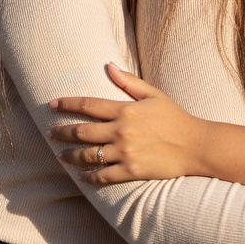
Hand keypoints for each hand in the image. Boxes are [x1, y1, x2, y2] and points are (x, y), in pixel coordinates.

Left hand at [49, 65, 204, 182]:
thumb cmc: (176, 117)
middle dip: (62, 132)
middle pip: (82, 131)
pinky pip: (103, 176)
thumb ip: (130, 82)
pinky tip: (81, 177)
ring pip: (88, 155)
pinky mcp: (131, 171)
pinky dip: (89, 177)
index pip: (89, 105)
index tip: (52, 104)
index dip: (68, 104)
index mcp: (126, 110)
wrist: (195, 146)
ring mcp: (125, 152)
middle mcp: (121, 131)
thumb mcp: (154, 95)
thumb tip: (109, 66)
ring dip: (71, 156)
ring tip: (60, 156)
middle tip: (49, 133)